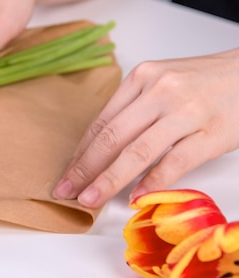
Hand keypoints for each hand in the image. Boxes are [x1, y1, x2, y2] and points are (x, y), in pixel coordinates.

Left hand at [53, 48, 238, 206]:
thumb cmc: (204, 83)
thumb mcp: (162, 83)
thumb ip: (133, 110)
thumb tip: (98, 148)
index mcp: (142, 78)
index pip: (103, 122)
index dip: (81, 152)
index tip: (67, 174)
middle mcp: (160, 91)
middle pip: (112, 137)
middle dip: (85, 169)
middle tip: (67, 191)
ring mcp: (185, 112)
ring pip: (137, 152)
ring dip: (108, 180)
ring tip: (90, 199)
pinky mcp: (211, 133)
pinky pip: (174, 162)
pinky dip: (152, 182)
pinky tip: (135, 197)